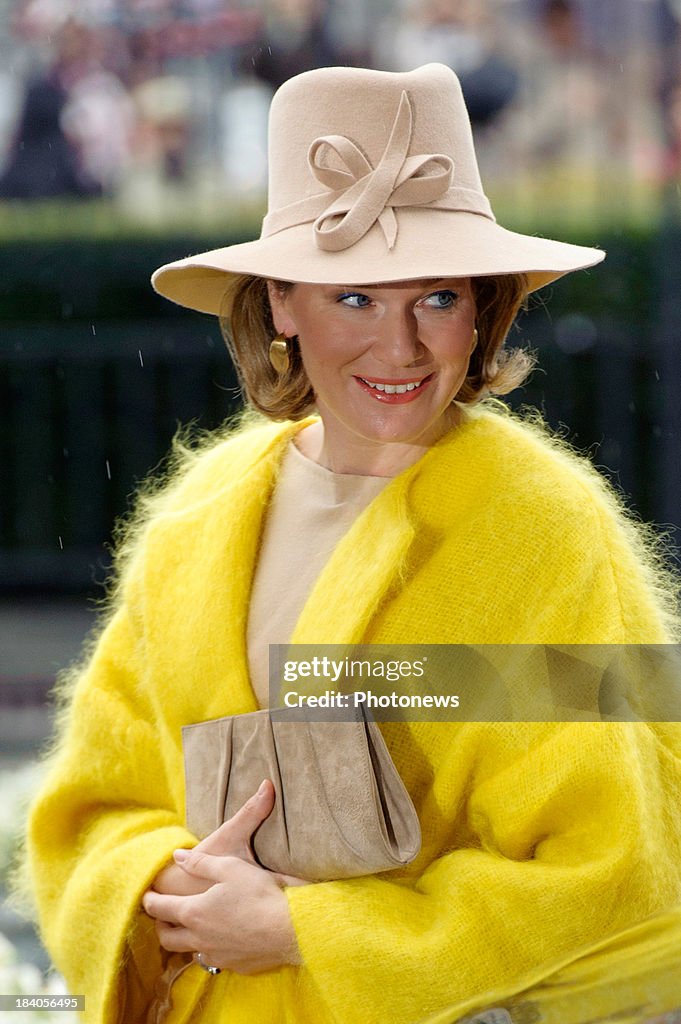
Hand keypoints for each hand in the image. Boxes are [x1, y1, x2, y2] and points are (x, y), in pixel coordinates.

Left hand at [143, 780, 307, 972]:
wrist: (289, 929)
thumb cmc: (259, 893)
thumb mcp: (228, 866)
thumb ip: (200, 862)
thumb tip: (178, 856)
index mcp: (194, 912)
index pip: (161, 908)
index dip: (150, 901)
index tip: (145, 896)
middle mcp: (199, 938)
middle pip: (167, 938)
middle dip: (160, 926)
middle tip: (161, 916)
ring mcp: (216, 955)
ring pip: (189, 952)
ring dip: (184, 940)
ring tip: (188, 929)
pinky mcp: (234, 965)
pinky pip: (212, 960)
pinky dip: (208, 949)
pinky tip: (218, 940)